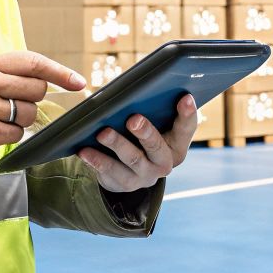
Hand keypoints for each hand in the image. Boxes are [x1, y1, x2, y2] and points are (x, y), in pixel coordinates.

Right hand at [0, 51, 84, 163]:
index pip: (33, 62)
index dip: (59, 72)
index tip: (78, 81)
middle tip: (12, 104)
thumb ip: (8, 74)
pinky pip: (17, 135)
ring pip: (29, 114)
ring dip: (20, 120)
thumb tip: (47, 80)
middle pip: (36, 90)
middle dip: (32, 100)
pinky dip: (9, 136)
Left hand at [77, 93, 197, 191]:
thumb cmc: (143, 138)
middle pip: (157, 148)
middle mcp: (164, 163)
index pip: (186, 128)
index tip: (185, 97)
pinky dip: (97, 160)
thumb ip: (154, 111)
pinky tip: (85, 151)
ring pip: (132, 160)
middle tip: (133, 119)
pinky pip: (110, 173)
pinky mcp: (125, 184)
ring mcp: (145, 176)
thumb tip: (137, 88)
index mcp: (177, 144)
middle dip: (145, 133)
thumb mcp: (154, 126)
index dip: (187, 113)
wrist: (130, 172)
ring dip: (117, 145)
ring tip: (103, 133)